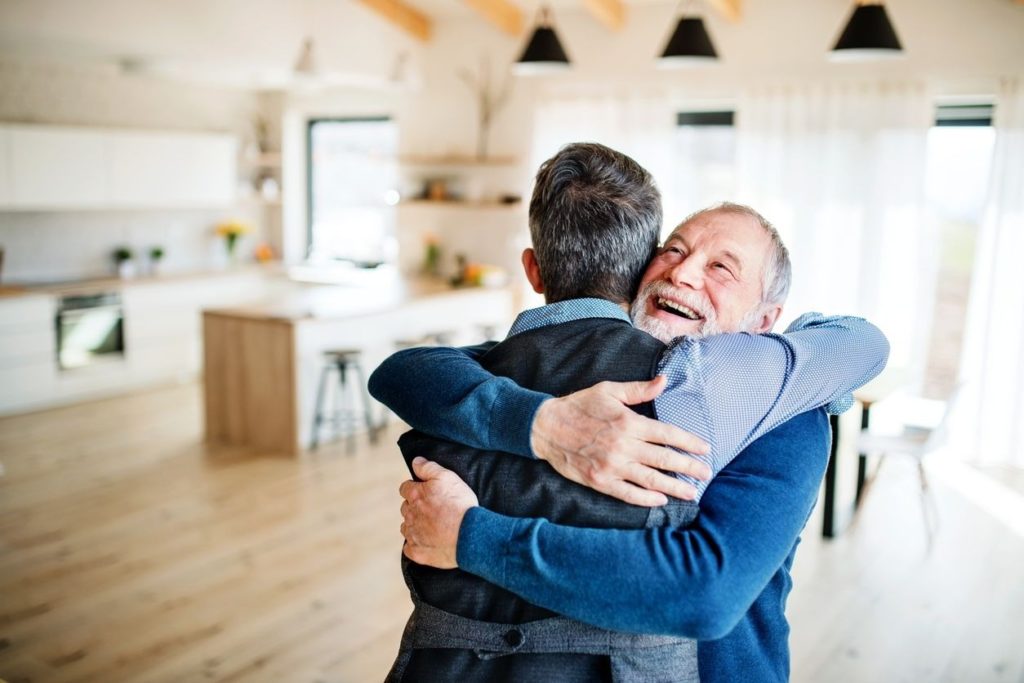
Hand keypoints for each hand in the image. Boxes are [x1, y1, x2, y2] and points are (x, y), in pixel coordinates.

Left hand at [399, 457, 478, 568]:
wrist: (469, 535)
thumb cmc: (459, 505)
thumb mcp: (447, 477)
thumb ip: (428, 467)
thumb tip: (415, 461)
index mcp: (415, 495)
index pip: (405, 488)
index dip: (415, 488)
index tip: (426, 491)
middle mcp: (410, 515)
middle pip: (405, 507)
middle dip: (415, 506)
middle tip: (433, 509)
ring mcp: (413, 535)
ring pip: (406, 527)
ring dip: (415, 525)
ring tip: (432, 526)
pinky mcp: (417, 552)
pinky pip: (410, 548)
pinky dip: (416, 544)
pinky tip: (428, 542)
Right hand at [530, 376, 711, 506]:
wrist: (545, 427)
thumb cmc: (579, 406)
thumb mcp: (608, 391)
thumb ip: (638, 389)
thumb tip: (664, 381)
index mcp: (628, 422)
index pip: (668, 434)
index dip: (689, 442)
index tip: (705, 449)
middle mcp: (623, 446)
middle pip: (665, 460)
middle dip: (689, 467)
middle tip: (706, 474)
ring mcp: (612, 466)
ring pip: (651, 480)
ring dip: (675, 487)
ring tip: (692, 493)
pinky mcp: (600, 481)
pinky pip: (629, 493)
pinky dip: (647, 498)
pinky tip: (661, 500)